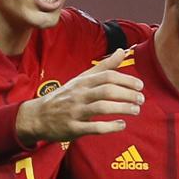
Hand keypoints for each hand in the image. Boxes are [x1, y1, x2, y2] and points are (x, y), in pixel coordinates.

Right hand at [15, 49, 144, 143]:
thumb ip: (104, 66)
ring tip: (136, 110)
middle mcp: (79, 95)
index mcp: (83, 81)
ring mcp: (75, 111)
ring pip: (102, 107)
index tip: (140, 85)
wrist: (37, 116)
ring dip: (122, 108)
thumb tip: (123, 51)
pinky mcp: (73, 128)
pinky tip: (122, 125)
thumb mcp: (82, 79)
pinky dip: (110, 126)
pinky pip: (93, 127)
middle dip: (127, 94)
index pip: (108, 76)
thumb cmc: (65, 96)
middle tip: (141, 99)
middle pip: (107, 91)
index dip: (126, 80)